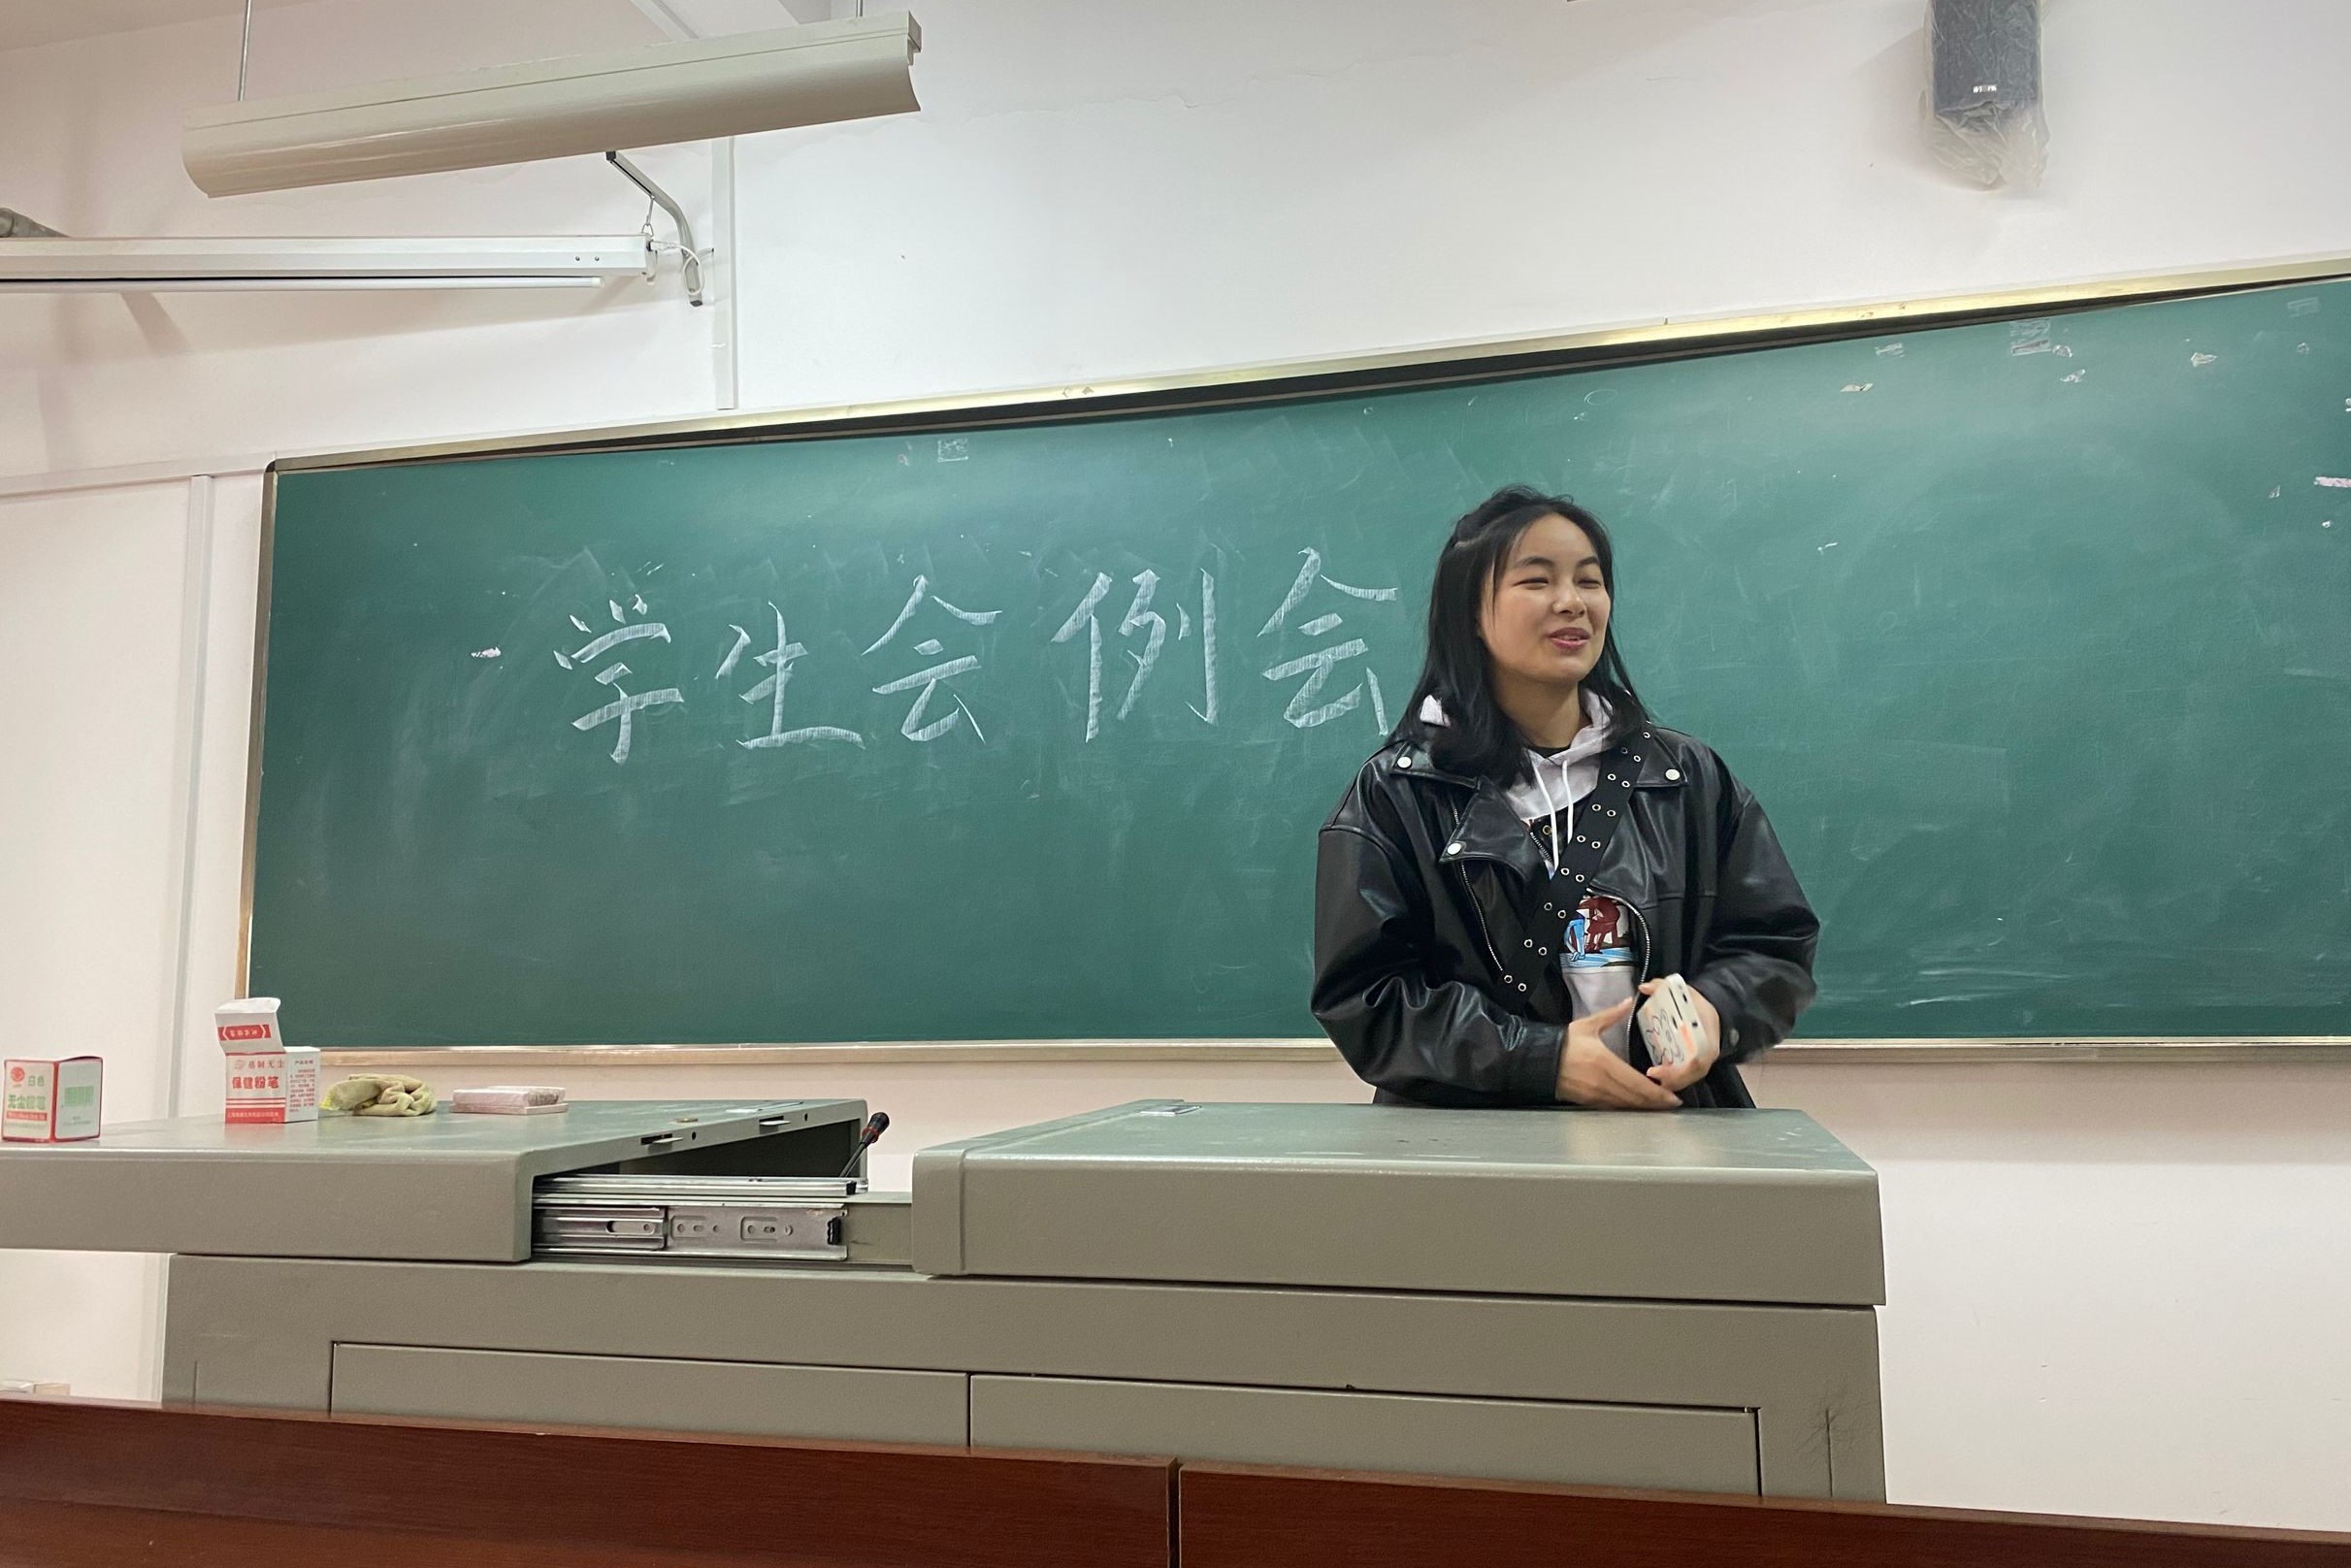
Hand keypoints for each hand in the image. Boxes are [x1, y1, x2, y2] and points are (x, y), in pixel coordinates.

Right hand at [1554, 997, 1679, 1109]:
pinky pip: (1613, 1108)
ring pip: (1626, 1105)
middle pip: (1635, 1097)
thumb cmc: (1565, 1042)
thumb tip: (1628, 1001)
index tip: (1672, 1096)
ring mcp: (1596, 1094)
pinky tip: (1637, 1107)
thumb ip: (1611, 1015)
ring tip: (1660, 1106)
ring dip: (1644, 1107)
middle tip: (1673, 1103)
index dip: (1657, 1092)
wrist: (1539, 1059)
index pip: (1637, 1082)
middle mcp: (1603, 1082)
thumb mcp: (1588, 1025)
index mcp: (1605, 1062)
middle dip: (1656, 1103)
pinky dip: (1628, 1108)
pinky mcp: (1589, 1101)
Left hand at [1641, 976, 1720, 1093]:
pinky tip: (1659, 1081)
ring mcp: (1704, 1060)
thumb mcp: (1681, 991)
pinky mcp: (1698, 1065)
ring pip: (1690, 1079)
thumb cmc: (1696, 1004)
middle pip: (1694, 1073)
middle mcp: (1709, 1052)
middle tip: (1652, 1076)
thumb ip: (1662, 986)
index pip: (1698, 1059)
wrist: (1711, 1011)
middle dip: (1674, 1079)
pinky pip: (1688, 1078)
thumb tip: (1644, 987)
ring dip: (1672, 1083)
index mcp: (1707, 1036)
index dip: (1680, 1069)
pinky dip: (1674, 1081)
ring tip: (1651, 1081)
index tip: (1658, 1069)